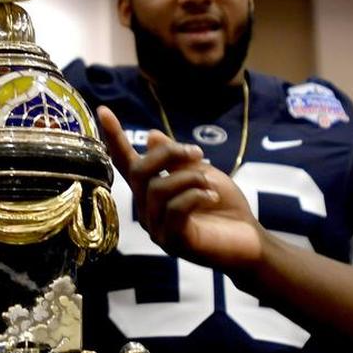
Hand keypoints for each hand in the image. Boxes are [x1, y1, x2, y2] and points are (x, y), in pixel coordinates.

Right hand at [98, 106, 264, 272]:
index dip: (115, 137)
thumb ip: (176, 159)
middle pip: (140, 172)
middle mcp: (148, 210)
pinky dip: (196, 196)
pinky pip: (175, 210)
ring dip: (189, 178)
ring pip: (159, 190)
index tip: (104, 109)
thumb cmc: (225, 207)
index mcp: (151, 191)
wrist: (249, 240)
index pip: (127, 163)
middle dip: (168, 154)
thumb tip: (150, 136)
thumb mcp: (202, 173)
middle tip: (198, 153)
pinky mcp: (173, 242)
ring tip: (210, 183)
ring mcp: (158, 229)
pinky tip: (212, 197)